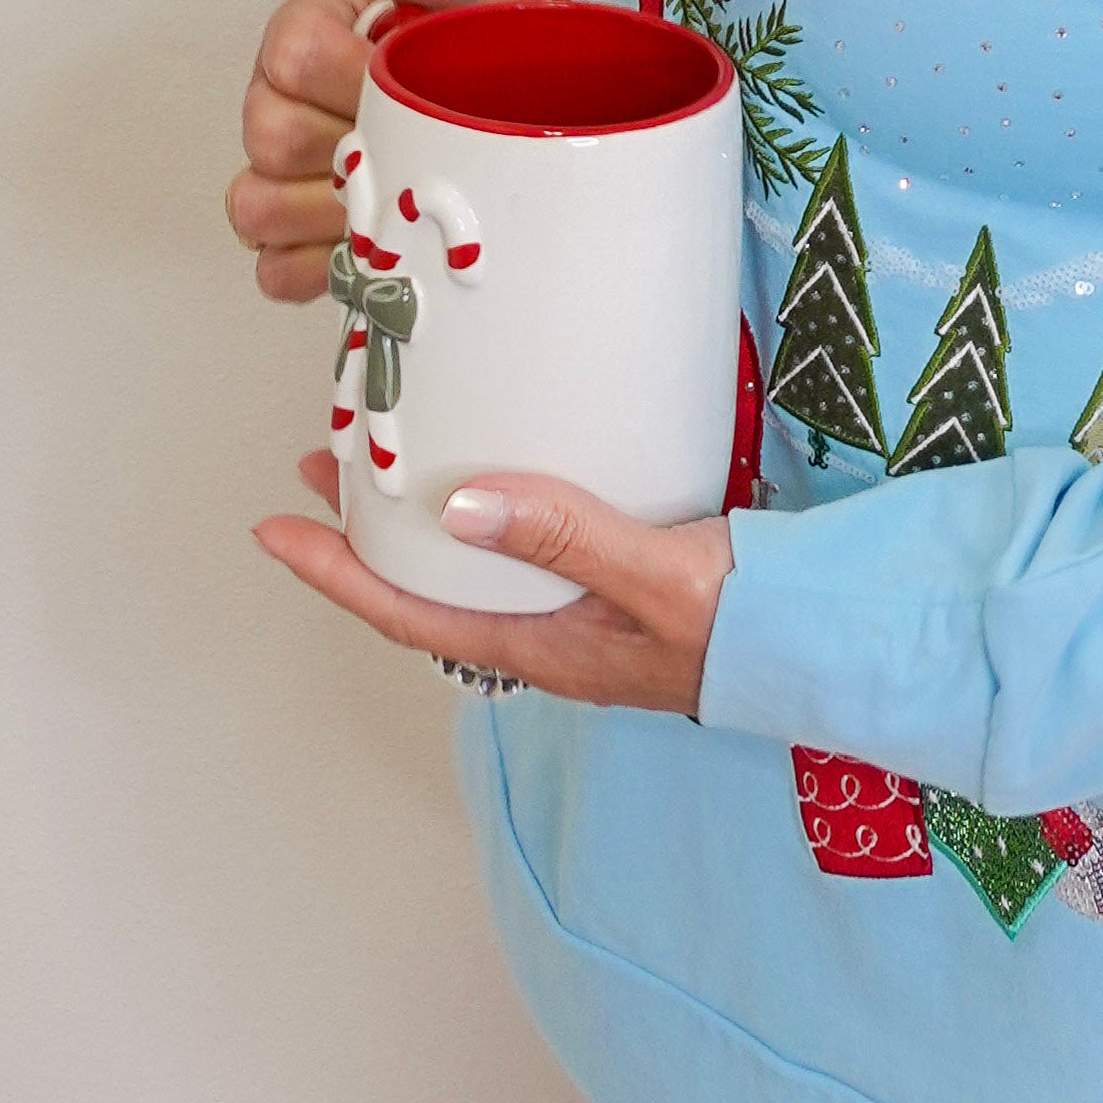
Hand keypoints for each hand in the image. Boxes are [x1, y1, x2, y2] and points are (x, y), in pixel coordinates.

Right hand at [227, 0, 566, 303]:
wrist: (487, 107)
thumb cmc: (460, 57)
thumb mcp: (459, 11)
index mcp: (302, 34)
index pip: (293, 56)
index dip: (357, 79)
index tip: (411, 87)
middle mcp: (271, 101)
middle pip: (272, 138)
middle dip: (352, 150)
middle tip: (416, 151)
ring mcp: (272, 175)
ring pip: (258, 208)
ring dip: (332, 216)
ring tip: (396, 204)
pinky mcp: (289, 241)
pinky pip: (275, 269)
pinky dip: (325, 268)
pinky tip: (377, 252)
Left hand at [254, 451, 734, 717]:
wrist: (830, 648)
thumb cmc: (749, 626)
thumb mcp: (659, 576)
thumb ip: (567, 536)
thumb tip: (459, 503)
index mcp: (541, 644)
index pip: (408, 611)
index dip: (334, 572)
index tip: (272, 527)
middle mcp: (547, 634)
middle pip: (427, 586)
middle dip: (363, 533)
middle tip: (320, 463)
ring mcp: (581, 613)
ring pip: (473, 567)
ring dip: (420, 517)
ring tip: (390, 454)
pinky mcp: (616, 582)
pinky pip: (524, 549)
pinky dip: (486, 507)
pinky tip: (502, 468)